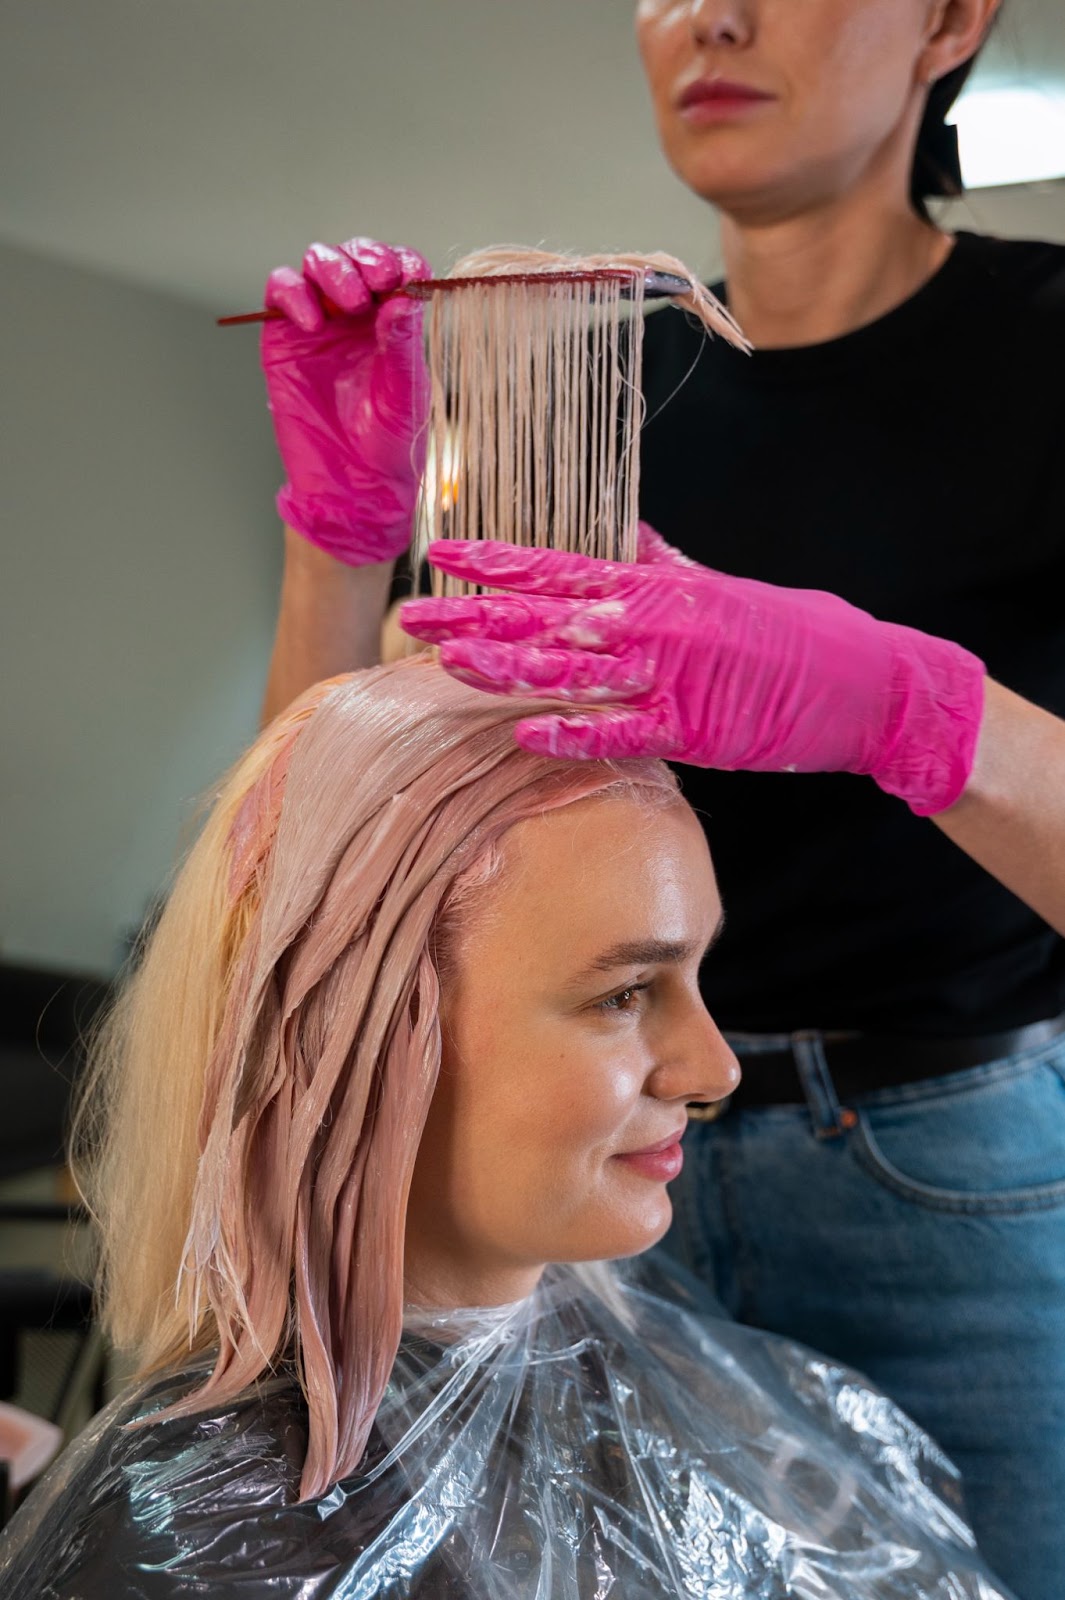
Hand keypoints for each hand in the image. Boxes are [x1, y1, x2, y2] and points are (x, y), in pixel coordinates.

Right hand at [262, 238, 430, 565]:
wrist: (350, 484)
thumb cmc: (387, 443)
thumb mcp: (404, 393)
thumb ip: (402, 344)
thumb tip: (404, 297)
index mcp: (393, 321)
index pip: (397, 268)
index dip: (401, 261)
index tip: (409, 273)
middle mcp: (356, 315)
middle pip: (355, 255)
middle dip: (365, 259)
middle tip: (376, 283)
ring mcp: (319, 322)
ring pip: (317, 263)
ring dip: (333, 269)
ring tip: (349, 304)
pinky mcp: (284, 336)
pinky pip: (281, 291)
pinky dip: (294, 294)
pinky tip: (314, 322)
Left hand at [399, 526, 984, 816]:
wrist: (864, 680)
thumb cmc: (792, 635)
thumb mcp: (721, 589)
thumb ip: (667, 565)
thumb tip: (629, 537)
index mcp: (656, 587)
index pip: (559, 566)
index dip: (496, 561)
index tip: (441, 553)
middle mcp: (653, 622)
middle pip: (546, 616)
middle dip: (476, 615)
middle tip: (413, 616)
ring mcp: (671, 675)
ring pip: (572, 667)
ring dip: (507, 665)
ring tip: (447, 662)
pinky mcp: (693, 728)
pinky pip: (623, 731)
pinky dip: (574, 732)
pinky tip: (525, 734)